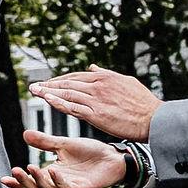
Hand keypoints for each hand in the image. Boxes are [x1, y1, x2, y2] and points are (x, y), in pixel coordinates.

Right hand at [5, 128, 127, 187]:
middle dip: (24, 181)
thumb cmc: (90, 153)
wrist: (114, 158)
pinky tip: (52, 170)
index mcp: (52, 173)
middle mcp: (58, 183)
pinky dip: (57, 179)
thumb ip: (45, 142)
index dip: (17, 181)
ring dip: (38, 180)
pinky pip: (66, 187)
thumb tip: (25, 134)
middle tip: (14, 172)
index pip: (31, 180)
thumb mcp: (64, 145)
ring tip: (30, 168)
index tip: (4, 178)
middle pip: (36, 187)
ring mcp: (69, 187)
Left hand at [30, 68, 162, 141]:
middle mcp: (98, 86)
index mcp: (105, 77)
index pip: (76, 77)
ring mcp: (96, 100)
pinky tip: (48, 101)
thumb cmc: (143, 103)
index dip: (60, 80)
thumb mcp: (126, 82)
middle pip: (68, 83)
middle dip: (49, 85)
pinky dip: (58, 103)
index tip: (48, 83)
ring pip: (67, 94)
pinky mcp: (96, 114)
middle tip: (34, 86)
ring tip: (35, 92)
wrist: (154, 119)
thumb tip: (92, 68)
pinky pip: (72, 108)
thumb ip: (107, 75)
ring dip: (48, 93)